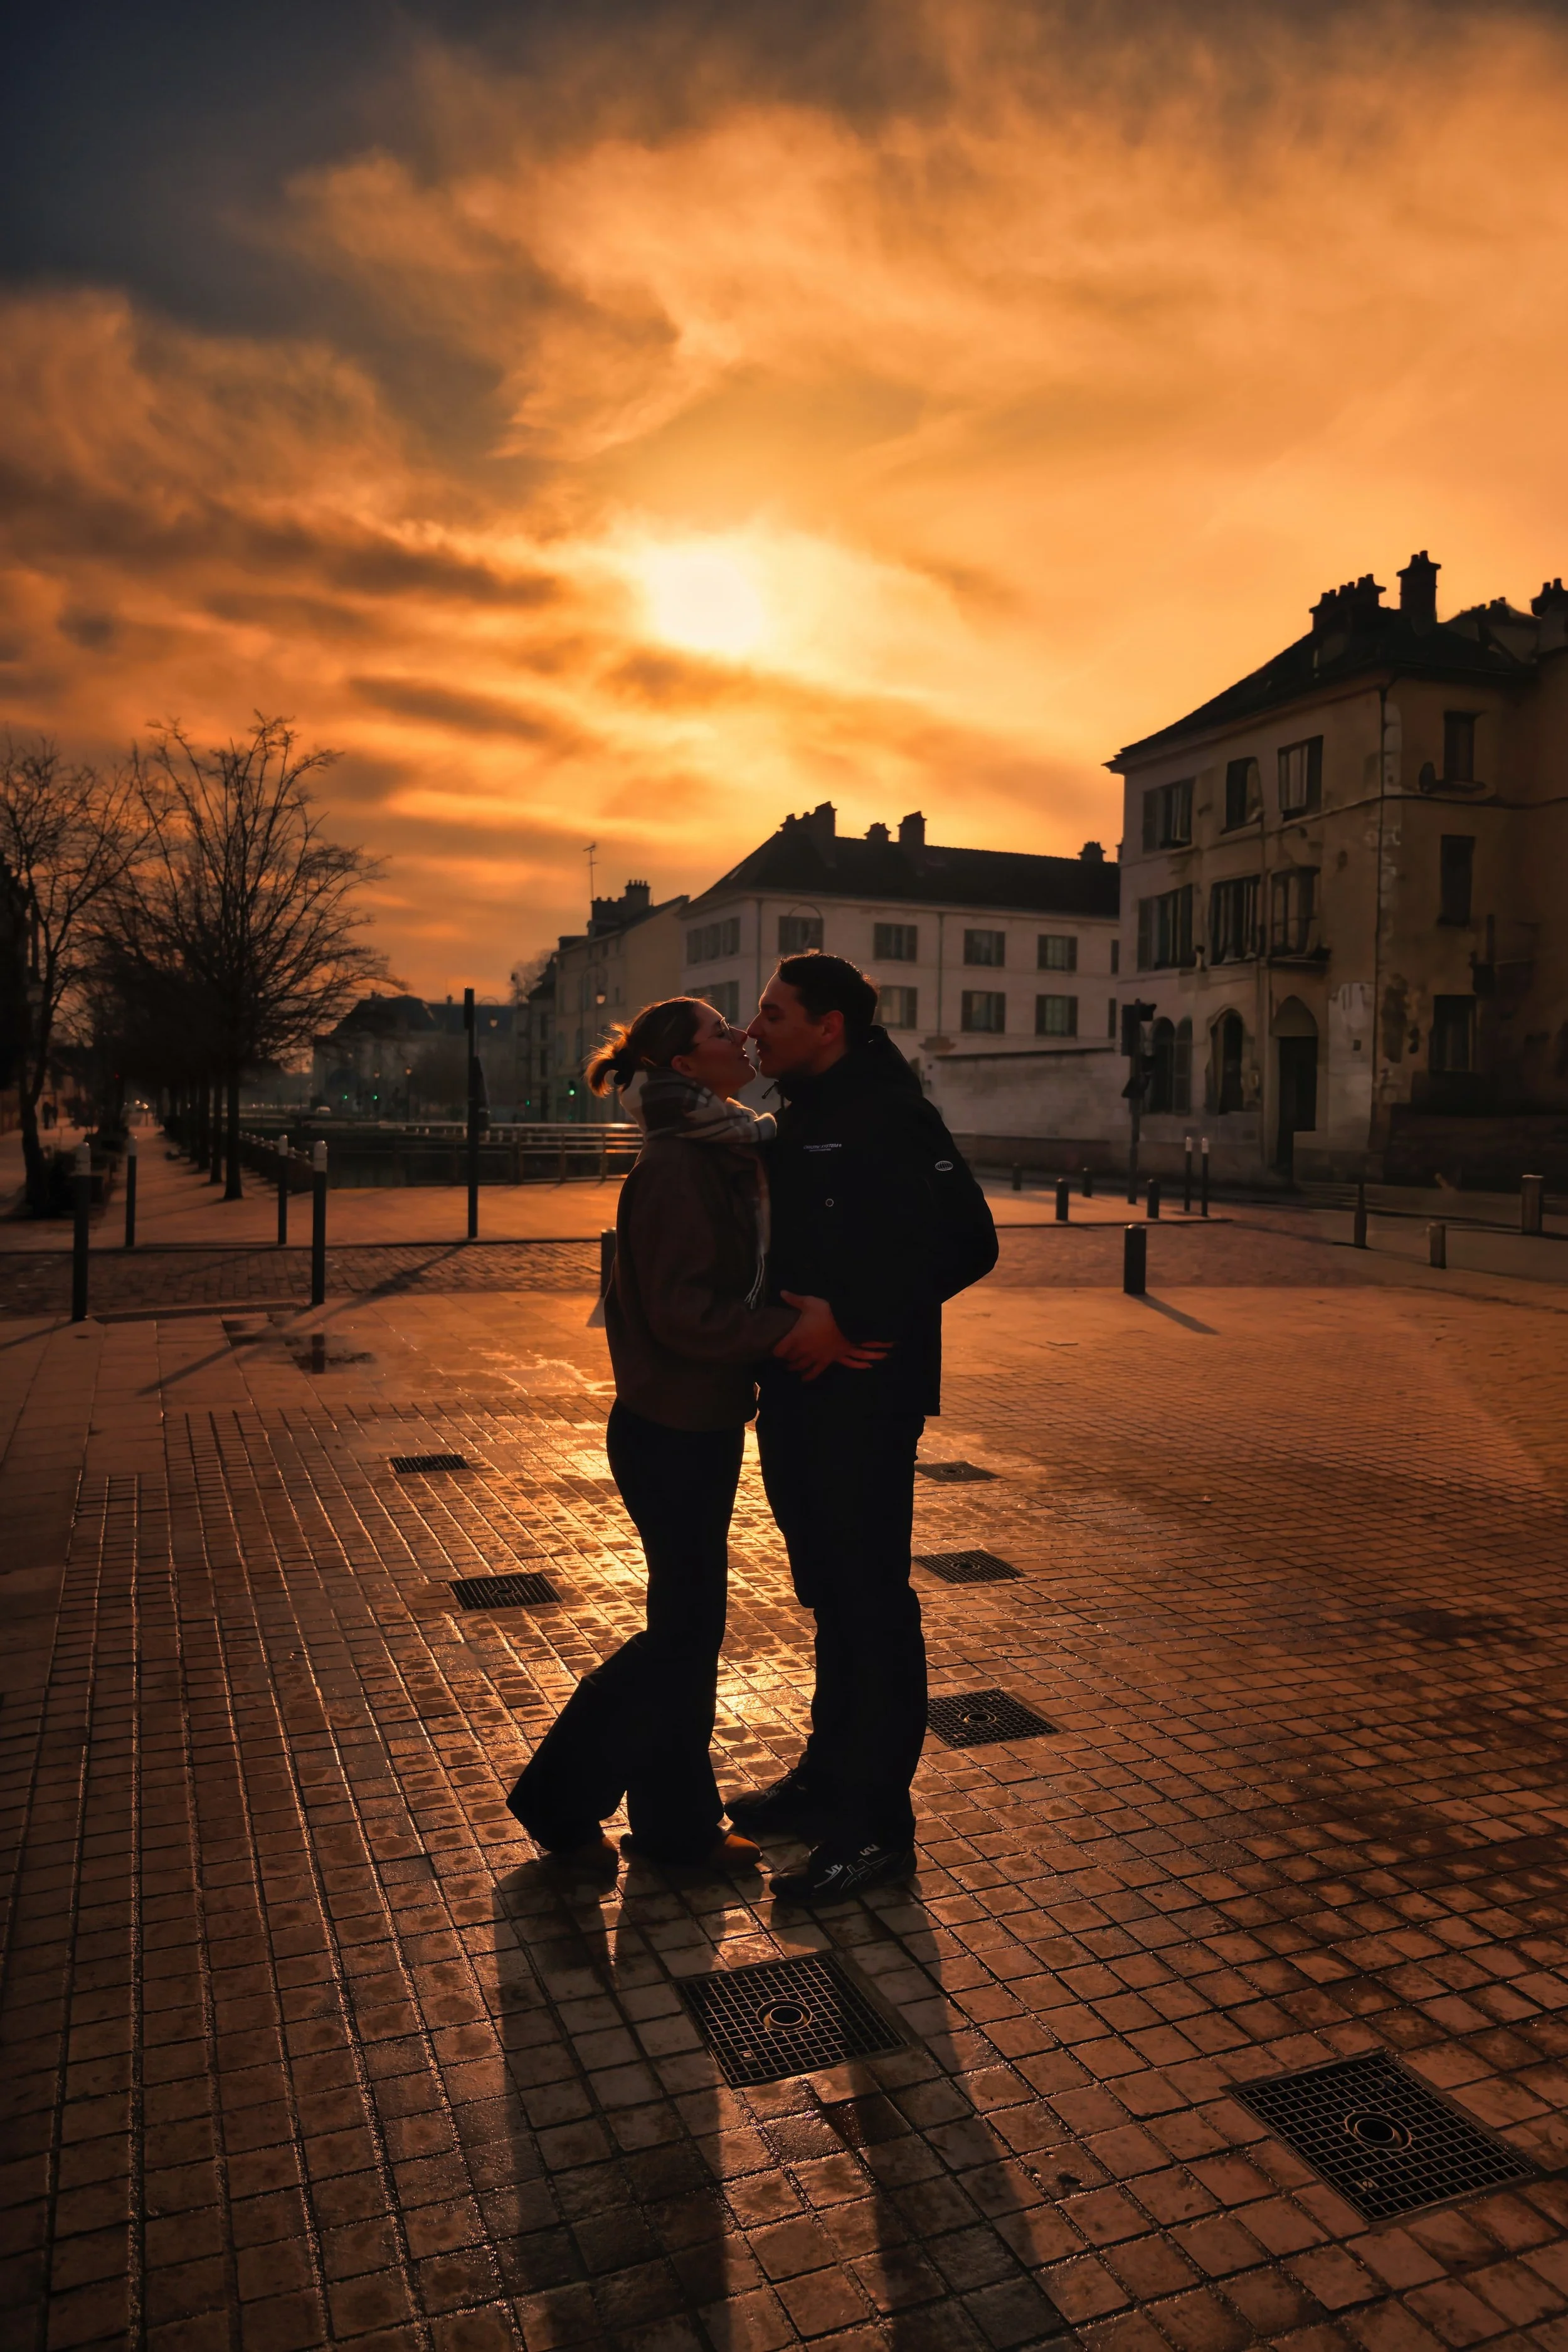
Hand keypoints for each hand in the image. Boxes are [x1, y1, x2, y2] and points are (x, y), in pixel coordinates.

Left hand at [773, 1292, 892, 1380]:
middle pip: (789, 1359)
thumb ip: (794, 1299)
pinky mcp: (825, 1361)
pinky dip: (808, 1376)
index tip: (775, 1349)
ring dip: (794, 1368)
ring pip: (800, 1366)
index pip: (779, 1350)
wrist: (846, 1323)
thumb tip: (782, 1292)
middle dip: (786, 1358)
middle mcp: (802, 1350)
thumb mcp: (809, 1302)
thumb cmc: (826, 1312)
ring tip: (791, 1368)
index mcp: (795, 1337)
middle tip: (785, 1356)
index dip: (776, 1350)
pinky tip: (804, 1379)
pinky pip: (815, 1372)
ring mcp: (814, 1357)